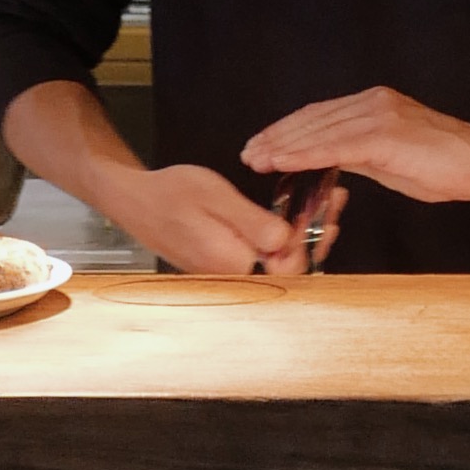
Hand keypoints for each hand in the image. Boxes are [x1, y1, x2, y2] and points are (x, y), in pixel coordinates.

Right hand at [107, 162, 315, 279]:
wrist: (134, 201)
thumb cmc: (171, 192)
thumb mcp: (215, 195)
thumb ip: (252, 223)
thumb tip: (287, 242)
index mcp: (231, 262)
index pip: (290, 265)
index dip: (314, 238)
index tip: (329, 207)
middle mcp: (230, 277)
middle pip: (288, 266)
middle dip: (314, 235)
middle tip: (334, 201)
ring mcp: (226, 275)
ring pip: (275, 262)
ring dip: (301, 235)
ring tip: (323, 204)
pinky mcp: (223, 267)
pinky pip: (260, 258)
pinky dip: (280, 238)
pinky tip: (291, 216)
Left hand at [240, 86, 469, 202]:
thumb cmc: (447, 166)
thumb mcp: (393, 161)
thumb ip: (360, 156)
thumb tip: (329, 164)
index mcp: (375, 106)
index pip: (319, 116)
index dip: (287, 131)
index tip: (262, 147)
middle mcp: (374, 102)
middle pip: (313, 118)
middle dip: (277, 137)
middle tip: (248, 154)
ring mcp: (380, 114)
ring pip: (319, 129)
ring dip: (283, 145)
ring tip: (257, 159)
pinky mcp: (387, 134)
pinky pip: (337, 145)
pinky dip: (306, 153)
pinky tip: (284, 162)